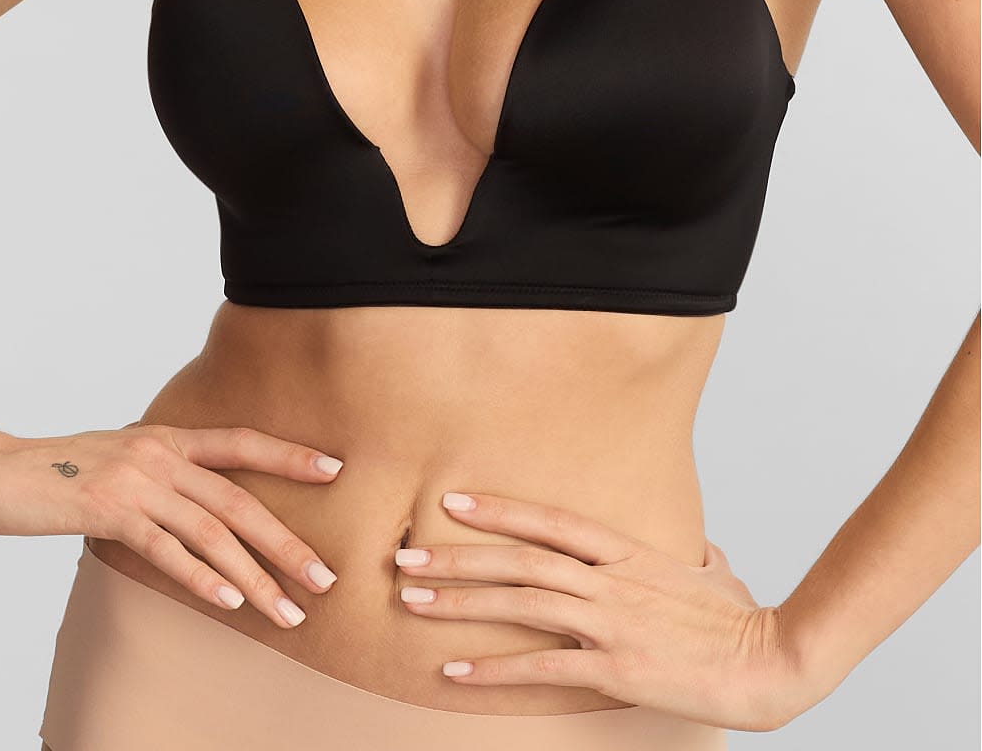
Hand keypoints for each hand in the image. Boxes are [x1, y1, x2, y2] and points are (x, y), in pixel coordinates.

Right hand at [0, 424, 343, 628]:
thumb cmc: (57, 471)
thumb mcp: (120, 459)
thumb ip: (162, 474)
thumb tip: (200, 504)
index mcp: (168, 436)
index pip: (241, 442)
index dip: (289, 454)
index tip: (334, 470)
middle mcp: (160, 453)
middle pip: (239, 500)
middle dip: (287, 542)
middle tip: (325, 578)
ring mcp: (136, 480)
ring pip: (212, 532)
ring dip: (255, 577)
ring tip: (288, 611)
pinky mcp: (107, 510)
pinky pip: (166, 549)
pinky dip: (201, 577)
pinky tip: (229, 603)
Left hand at [395, 491, 803, 731]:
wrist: (772, 662)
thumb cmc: (744, 618)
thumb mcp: (713, 568)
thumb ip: (688, 551)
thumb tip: (691, 544)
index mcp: (628, 550)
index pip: (549, 520)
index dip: (498, 510)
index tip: (452, 504)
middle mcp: (610, 578)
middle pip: (519, 558)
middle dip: (458, 556)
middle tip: (405, 556)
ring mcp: (610, 620)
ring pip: (520, 603)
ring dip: (461, 601)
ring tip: (414, 598)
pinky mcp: (615, 667)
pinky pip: (540, 667)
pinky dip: (493, 669)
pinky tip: (455, 672)